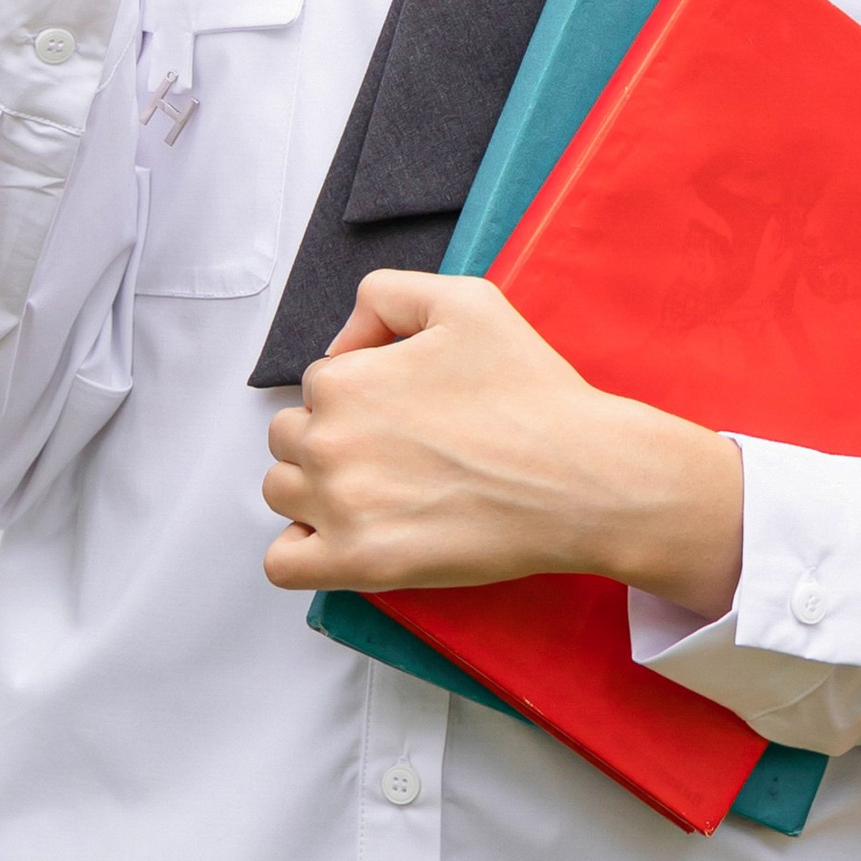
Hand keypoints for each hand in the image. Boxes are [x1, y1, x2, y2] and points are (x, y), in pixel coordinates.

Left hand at [260, 273, 744, 619]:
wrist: (580, 476)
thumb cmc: (530, 393)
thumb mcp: (464, 299)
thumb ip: (384, 295)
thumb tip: (341, 344)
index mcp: (344, 380)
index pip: (315, 385)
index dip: (359, 394)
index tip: (404, 412)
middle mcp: (329, 442)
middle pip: (287, 439)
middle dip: (331, 440)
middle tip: (393, 452)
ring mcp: (340, 508)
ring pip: (281, 493)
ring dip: (313, 491)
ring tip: (374, 492)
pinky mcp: (359, 565)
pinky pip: (284, 563)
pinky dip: (301, 552)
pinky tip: (340, 538)